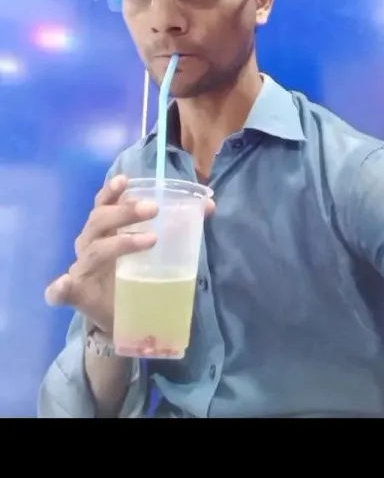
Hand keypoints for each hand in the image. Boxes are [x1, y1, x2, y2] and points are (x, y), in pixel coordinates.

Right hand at [45, 175, 214, 335]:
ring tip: (150, 240)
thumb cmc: (134, 274)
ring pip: (94, 249)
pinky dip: (60, 286)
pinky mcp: (77, 295)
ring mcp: (81, 268)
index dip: (113, 190)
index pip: (105, 203)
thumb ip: (177, 225)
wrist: (121, 319)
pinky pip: (62, 290)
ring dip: (119, 243)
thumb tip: (208, 205)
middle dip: (125, 212)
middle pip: (100, 220)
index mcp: (105, 229)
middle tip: (153, 209)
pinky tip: (64, 284)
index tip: (126, 179)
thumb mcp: (156, 248)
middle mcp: (90, 243)